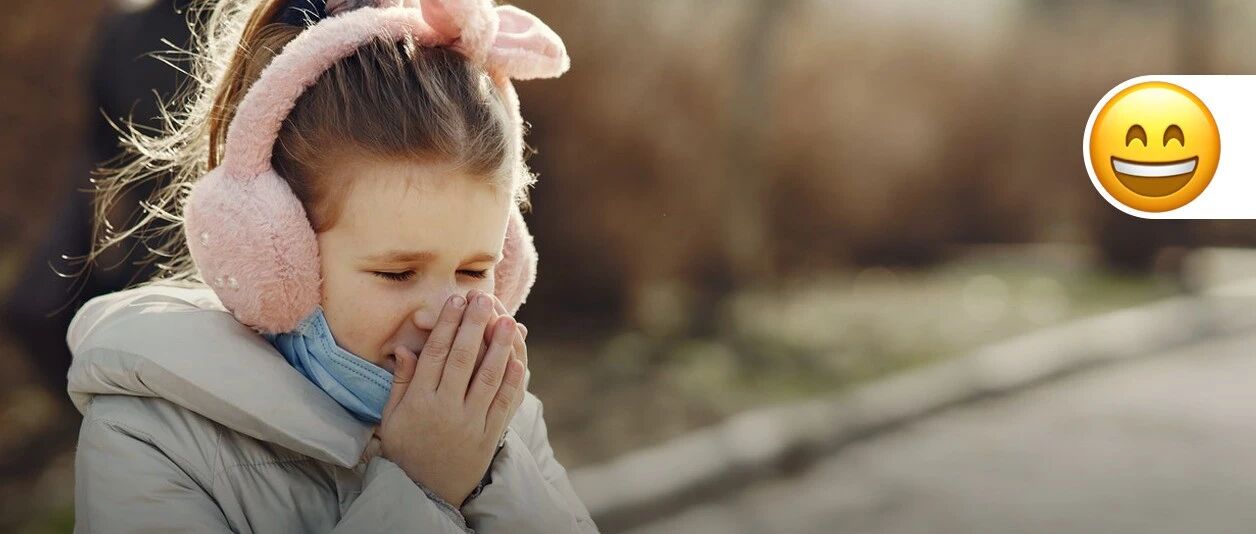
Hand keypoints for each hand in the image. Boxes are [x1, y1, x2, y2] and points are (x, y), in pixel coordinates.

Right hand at [376, 289, 526, 507]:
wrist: (427, 491)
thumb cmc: (407, 449)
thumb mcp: (392, 418)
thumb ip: (400, 383)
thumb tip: (403, 349)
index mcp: (418, 401)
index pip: (434, 354)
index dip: (447, 324)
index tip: (456, 301)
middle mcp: (444, 409)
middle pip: (462, 358)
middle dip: (474, 325)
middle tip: (483, 298)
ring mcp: (469, 422)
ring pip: (486, 377)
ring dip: (498, 346)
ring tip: (506, 320)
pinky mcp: (488, 435)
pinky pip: (502, 403)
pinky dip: (511, 380)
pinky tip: (517, 358)